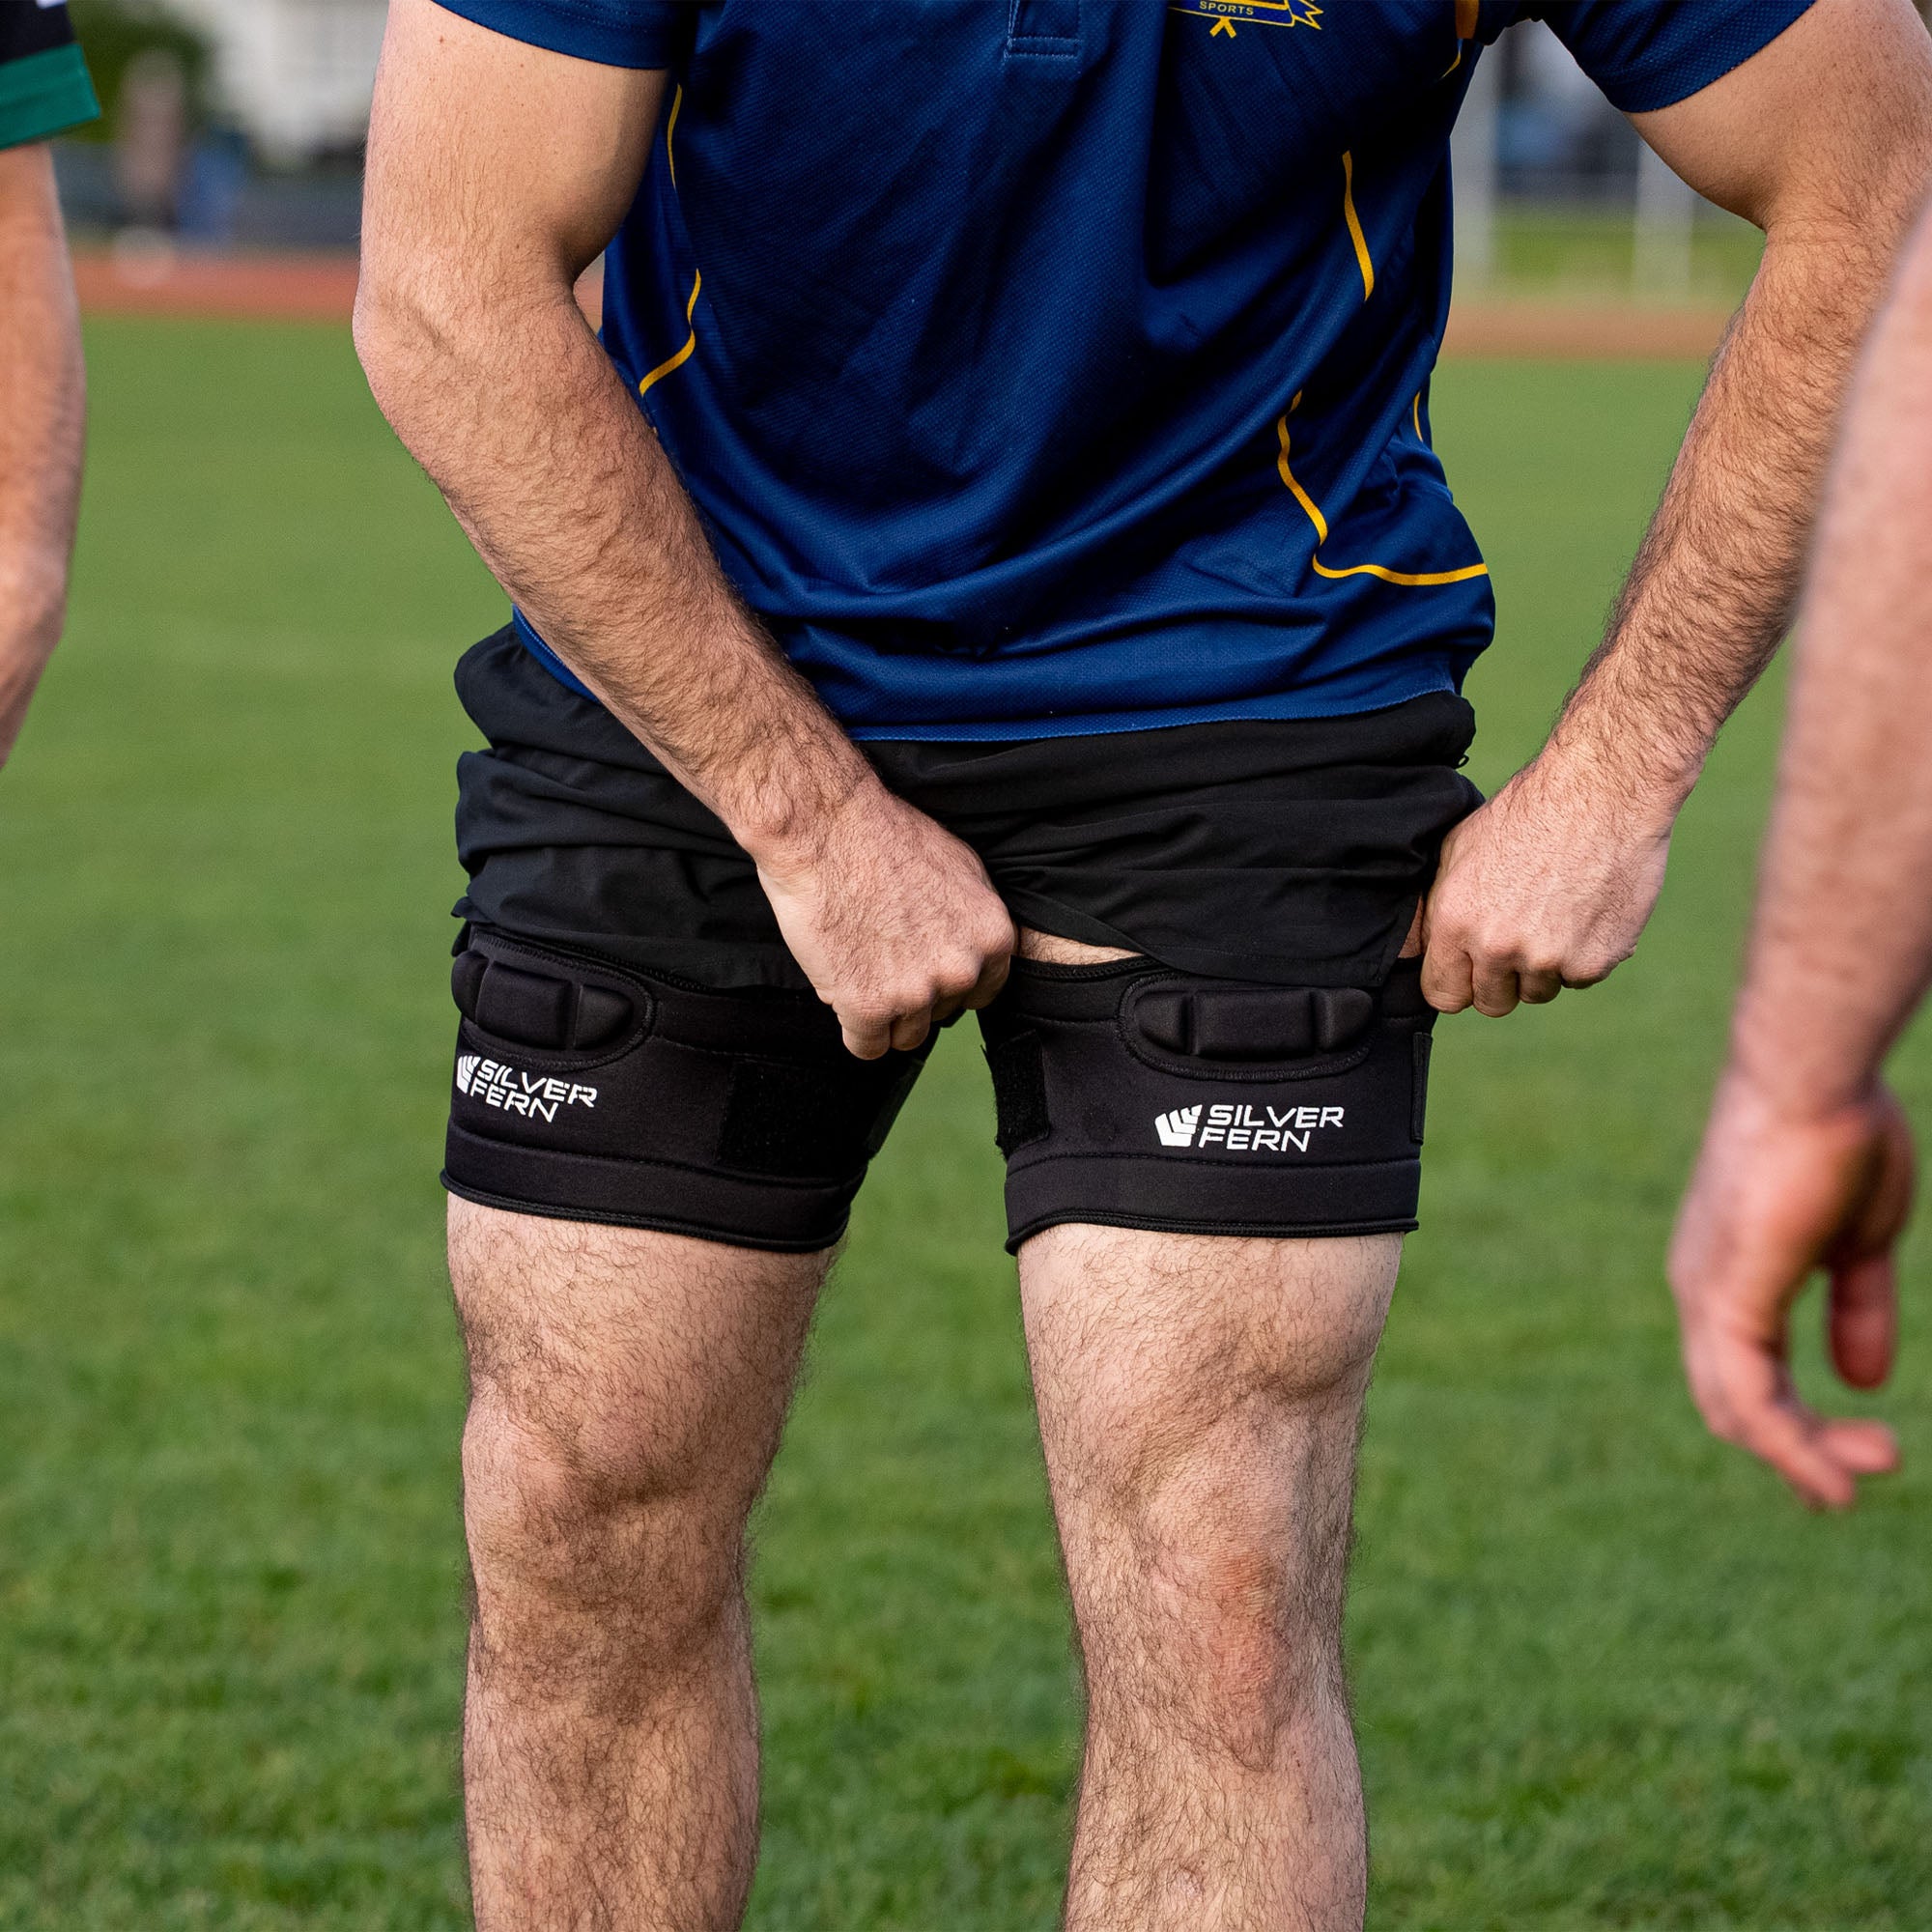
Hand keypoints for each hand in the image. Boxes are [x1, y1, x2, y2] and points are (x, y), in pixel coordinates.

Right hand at [754, 781, 1015, 1058]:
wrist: (824, 828)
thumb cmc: (883, 835)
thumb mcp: (958, 867)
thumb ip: (971, 919)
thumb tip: (970, 949)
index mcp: (992, 937)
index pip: (981, 991)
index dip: (946, 981)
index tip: (919, 966)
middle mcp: (962, 969)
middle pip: (941, 1014)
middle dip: (912, 994)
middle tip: (879, 955)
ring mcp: (917, 993)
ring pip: (905, 1037)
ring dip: (881, 1013)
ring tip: (857, 966)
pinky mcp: (869, 1007)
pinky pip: (866, 1046)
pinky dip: (852, 1026)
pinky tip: (840, 990)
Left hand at [1421, 754, 1674, 1016]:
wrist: (1601, 792)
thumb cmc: (1525, 814)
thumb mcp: (1458, 852)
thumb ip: (1437, 909)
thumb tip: (1420, 949)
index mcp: (1455, 923)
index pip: (1443, 995)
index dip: (1458, 983)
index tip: (1471, 969)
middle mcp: (1497, 948)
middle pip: (1493, 1002)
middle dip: (1501, 978)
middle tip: (1519, 936)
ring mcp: (1548, 959)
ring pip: (1540, 991)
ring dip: (1545, 966)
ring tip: (1555, 911)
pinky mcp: (1594, 960)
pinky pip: (1581, 978)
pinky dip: (1585, 953)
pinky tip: (1586, 908)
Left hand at [1668, 1071, 1913, 1507]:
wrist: (1817, 1081)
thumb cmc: (1838, 1140)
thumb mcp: (1861, 1241)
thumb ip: (1857, 1308)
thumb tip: (1862, 1379)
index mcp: (1728, 1276)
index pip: (1743, 1374)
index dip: (1797, 1425)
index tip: (1866, 1451)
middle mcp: (1701, 1290)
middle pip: (1733, 1403)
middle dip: (1804, 1449)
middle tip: (1878, 1461)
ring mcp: (1706, 1294)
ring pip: (1737, 1410)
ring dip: (1804, 1457)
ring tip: (1865, 1474)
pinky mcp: (1726, 1295)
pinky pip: (1749, 1395)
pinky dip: (1789, 1446)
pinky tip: (1830, 1477)